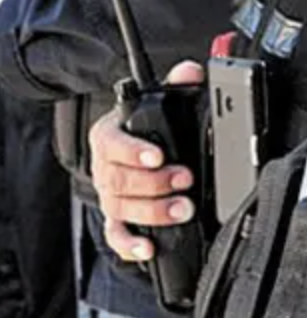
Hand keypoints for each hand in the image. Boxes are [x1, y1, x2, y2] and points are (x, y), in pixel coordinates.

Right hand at [91, 61, 204, 261]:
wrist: (136, 155)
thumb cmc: (149, 131)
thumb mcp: (161, 104)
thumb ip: (175, 85)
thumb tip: (191, 70)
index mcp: (110, 136)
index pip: (111, 142)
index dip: (133, 150)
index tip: (158, 156)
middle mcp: (105, 168)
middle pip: (118, 179)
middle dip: (154, 183)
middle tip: (184, 179)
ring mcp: (110, 196)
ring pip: (120, 208)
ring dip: (153, 211)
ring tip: (183, 209)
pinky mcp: (117, 220)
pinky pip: (116, 236)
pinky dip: (130, 244)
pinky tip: (149, 248)